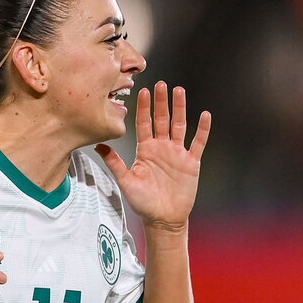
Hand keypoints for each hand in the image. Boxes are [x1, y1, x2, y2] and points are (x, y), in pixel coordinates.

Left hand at [95, 82, 210, 229]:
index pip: (144, 123)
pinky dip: (202, 129)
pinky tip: (204, 115)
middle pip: (162, 119)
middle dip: (161, 102)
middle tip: (161, 84)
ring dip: (179, 108)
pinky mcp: (191, 162)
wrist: (162, 219)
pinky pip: (198, 143)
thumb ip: (115, 163)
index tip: (143, 91)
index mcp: (145, 150)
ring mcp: (177, 154)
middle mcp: (161, 148)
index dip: (144, 108)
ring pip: (179, 125)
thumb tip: (98, 145)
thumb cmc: (143, 202)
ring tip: (179, 90)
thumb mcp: (126, 181)